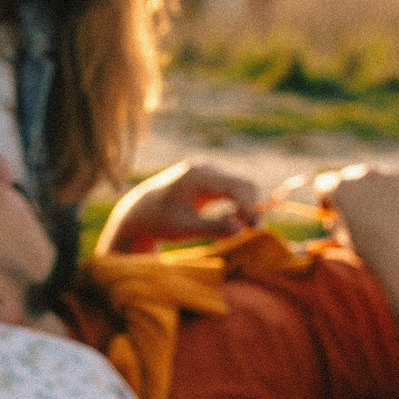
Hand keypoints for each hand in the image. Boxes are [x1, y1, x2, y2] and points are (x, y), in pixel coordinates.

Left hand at [98, 160, 265, 254]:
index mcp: (197, 176)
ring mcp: (208, 169)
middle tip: (252, 230)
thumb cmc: (161, 222)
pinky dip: (238, 203)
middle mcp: (204, 167)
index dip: (250, 206)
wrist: (143, 211)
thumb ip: (212, 229)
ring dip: (246, 205)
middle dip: (251, 206)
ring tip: (241, 227)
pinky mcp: (210, 176)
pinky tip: (232, 219)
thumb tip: (240, 230)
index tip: (255, 228)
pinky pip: (232, 187)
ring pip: (240, 184)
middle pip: (243, 182)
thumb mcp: (185, 229)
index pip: (235, 186)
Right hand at [299, 165, 398, 245]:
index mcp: (341, 189)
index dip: (326, 199)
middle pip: (351, 177)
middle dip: (352, 192)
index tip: (333, 212)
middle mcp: (364, 174)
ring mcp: (391, 174)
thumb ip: (336, 225)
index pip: (324, 184)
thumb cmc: (373, 251)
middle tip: (360, 214)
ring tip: (387, 219)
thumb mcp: (344, 241)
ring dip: (377, 192)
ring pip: (378, 179)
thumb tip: (335, 219)